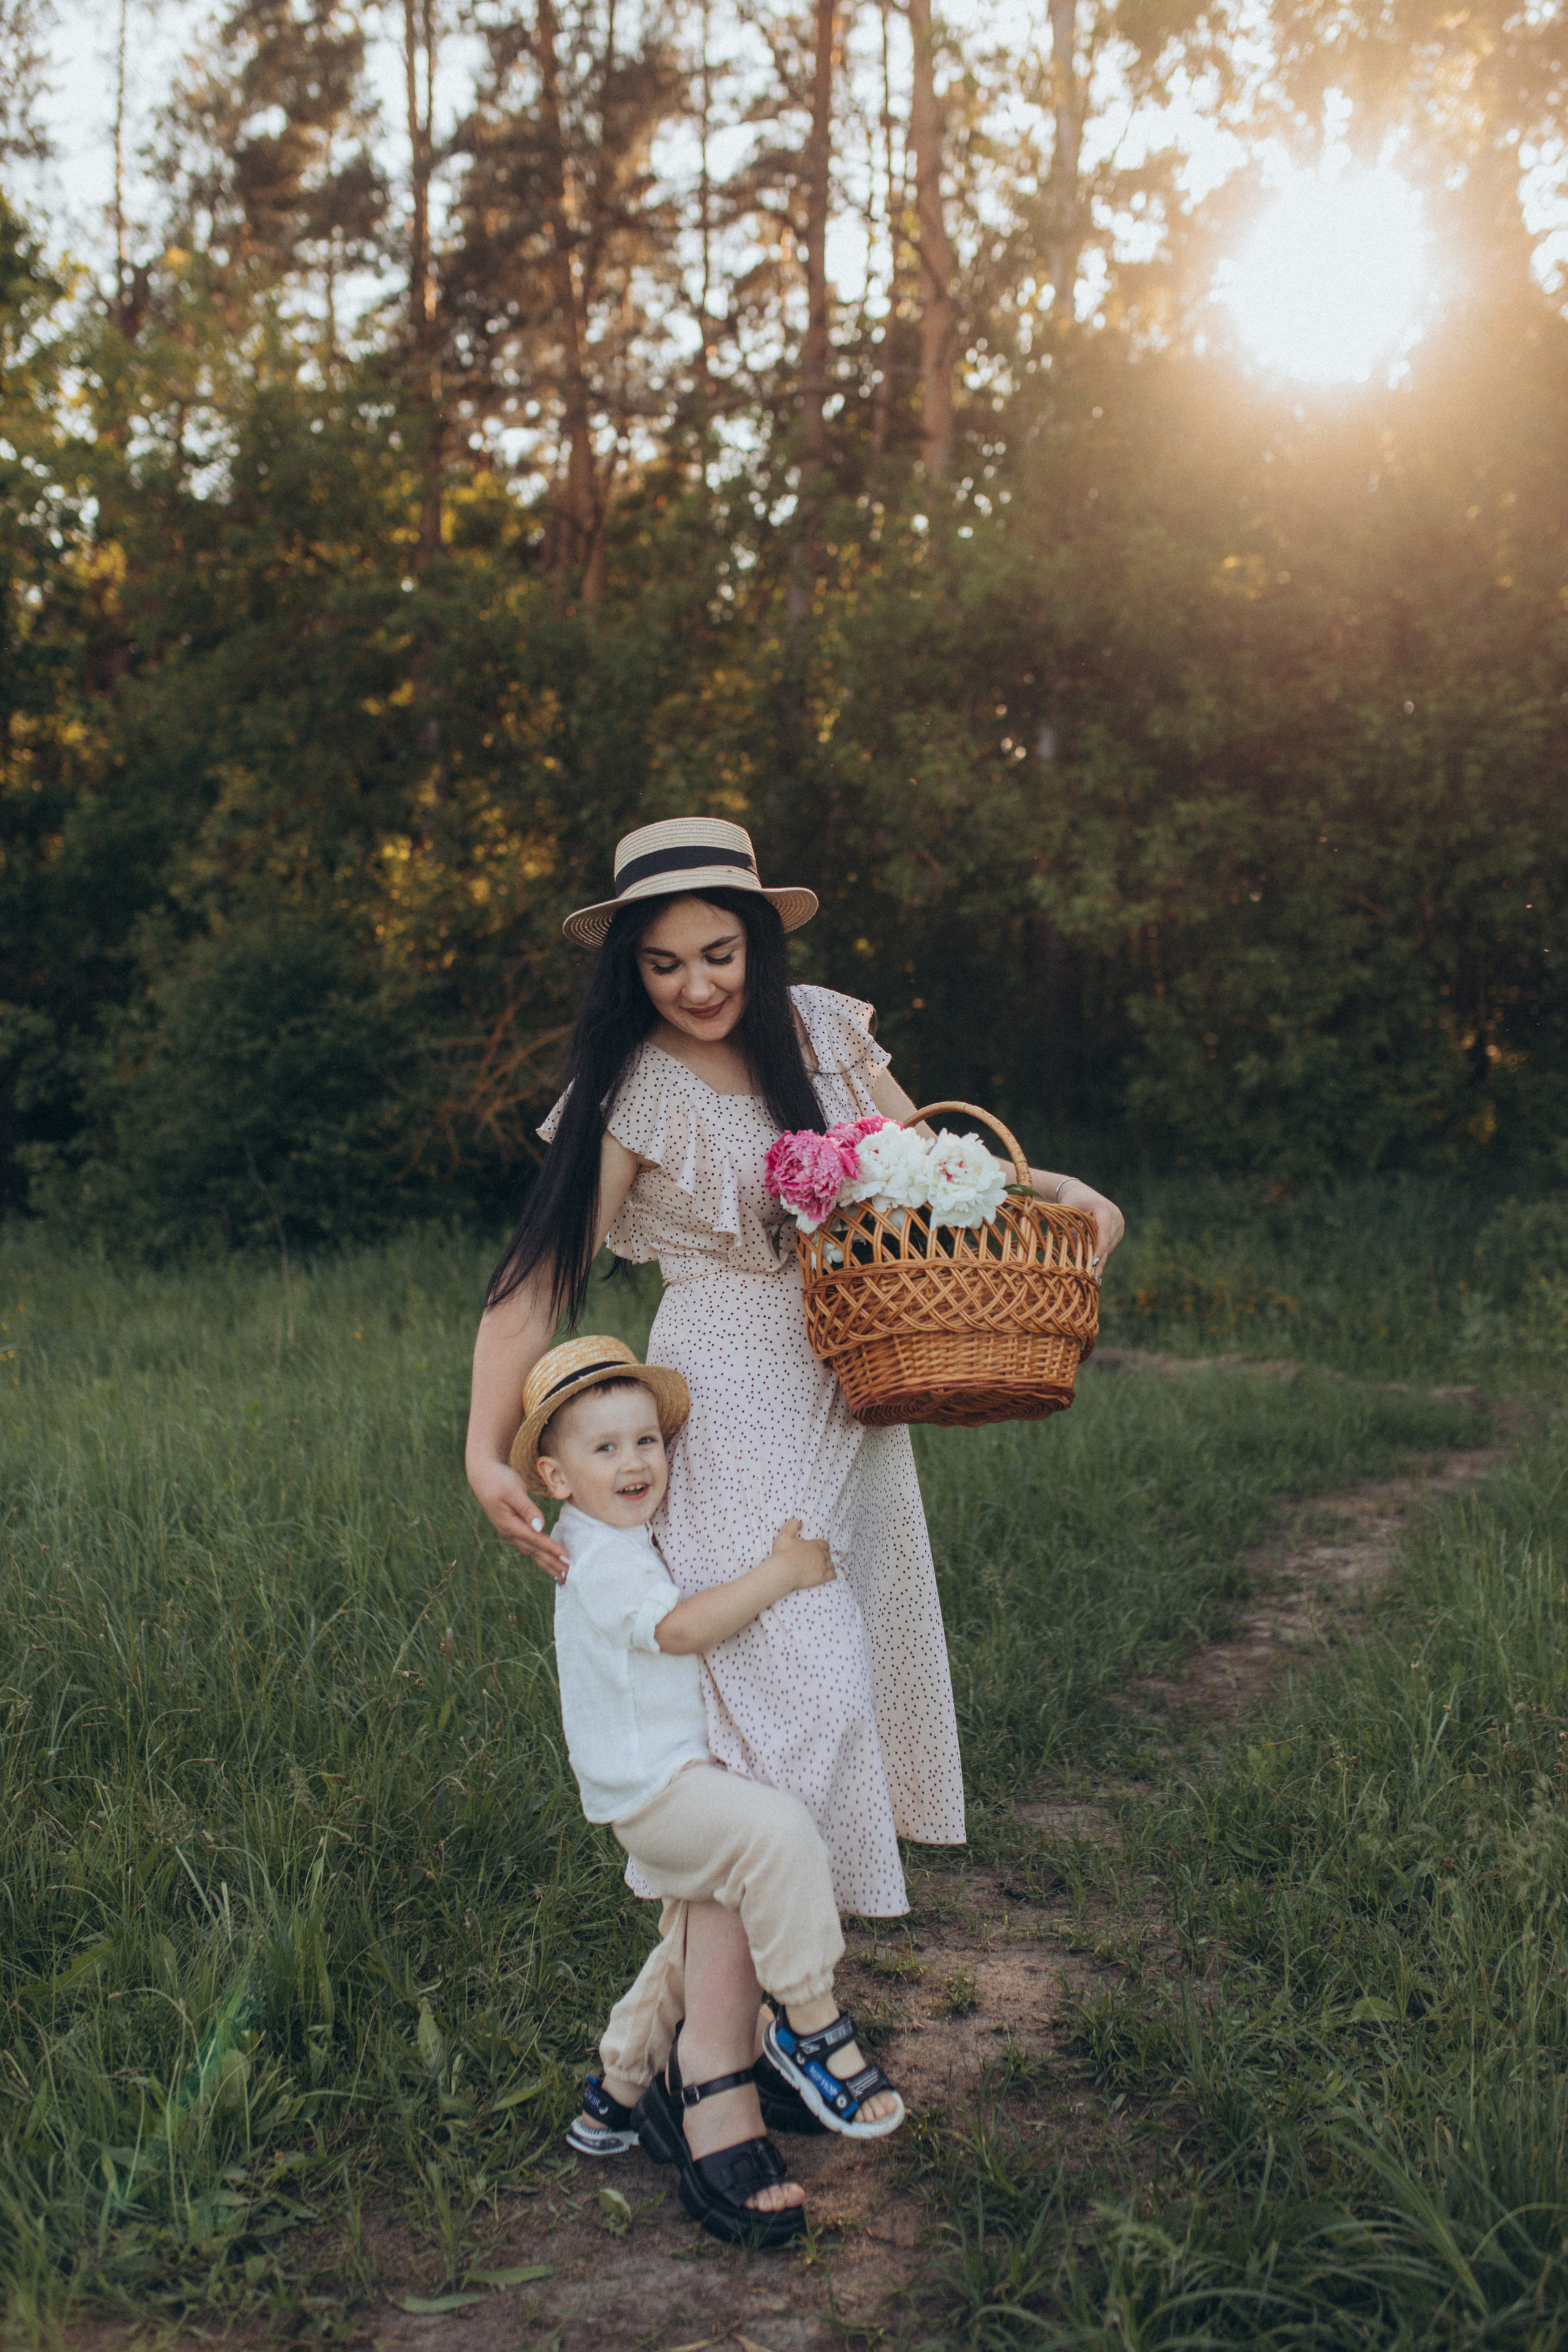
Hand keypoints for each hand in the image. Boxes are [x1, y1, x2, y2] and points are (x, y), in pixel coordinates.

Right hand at [468, 1457, 570, 1583]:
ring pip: (531, 1552)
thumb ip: (527, 1509)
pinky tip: (546, 1560)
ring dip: (546, 1564)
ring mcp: (509, 1532)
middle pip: (534, 1552)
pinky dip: (539, 1555)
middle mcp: (509, 1533)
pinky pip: (528, 1546)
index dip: (552, 1549)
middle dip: (551, 1564)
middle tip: (567, 1576)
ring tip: (559, 1575)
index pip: (535, 1540)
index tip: (566, 1558)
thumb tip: (540, 1527)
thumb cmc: (498, 1479)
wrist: (482, 1475)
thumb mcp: (514, 1491)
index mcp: (509, 1525)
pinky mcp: (512, 1529)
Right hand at [770, 1517, 835, 1592]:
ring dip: (828, 1565)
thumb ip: (792, 1525)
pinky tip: (830, 1574)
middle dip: (824, 1556)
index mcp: (814, 1545)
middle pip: (827, 1555)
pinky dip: (833, 1574)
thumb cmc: (783, 1554)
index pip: (825, 1544)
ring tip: (823, 1567)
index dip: (822, 1547)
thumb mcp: (785, 1535)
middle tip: (818, 1559)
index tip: (819, 1549)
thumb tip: (800, 1523)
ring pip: (831, 1564)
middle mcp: (821, 1555)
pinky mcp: (822, 1578)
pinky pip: (833, 1574)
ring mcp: (822, 1567)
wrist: (783, 1572)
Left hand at [1080, 1187, 1124, 1279]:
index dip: (1099, 1249)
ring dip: (1100, 1261)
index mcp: (1105, 1210)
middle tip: (1093, 1279)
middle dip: (1099, 1261)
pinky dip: (1100, 1256)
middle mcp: (1116, 1218)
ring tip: (1093, 1278)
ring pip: (1108, 1247)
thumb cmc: (1072, 1201)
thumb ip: (1073, 1229)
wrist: (1081, 1193)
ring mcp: (1119, 1225)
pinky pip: (1108, 1247)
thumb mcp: (1070, 1212)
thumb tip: (1074, 1251)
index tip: (1094, 1263)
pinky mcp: (1117, 1232)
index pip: (1103, 1233)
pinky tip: (1095, 1270)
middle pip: (1107, 1243)